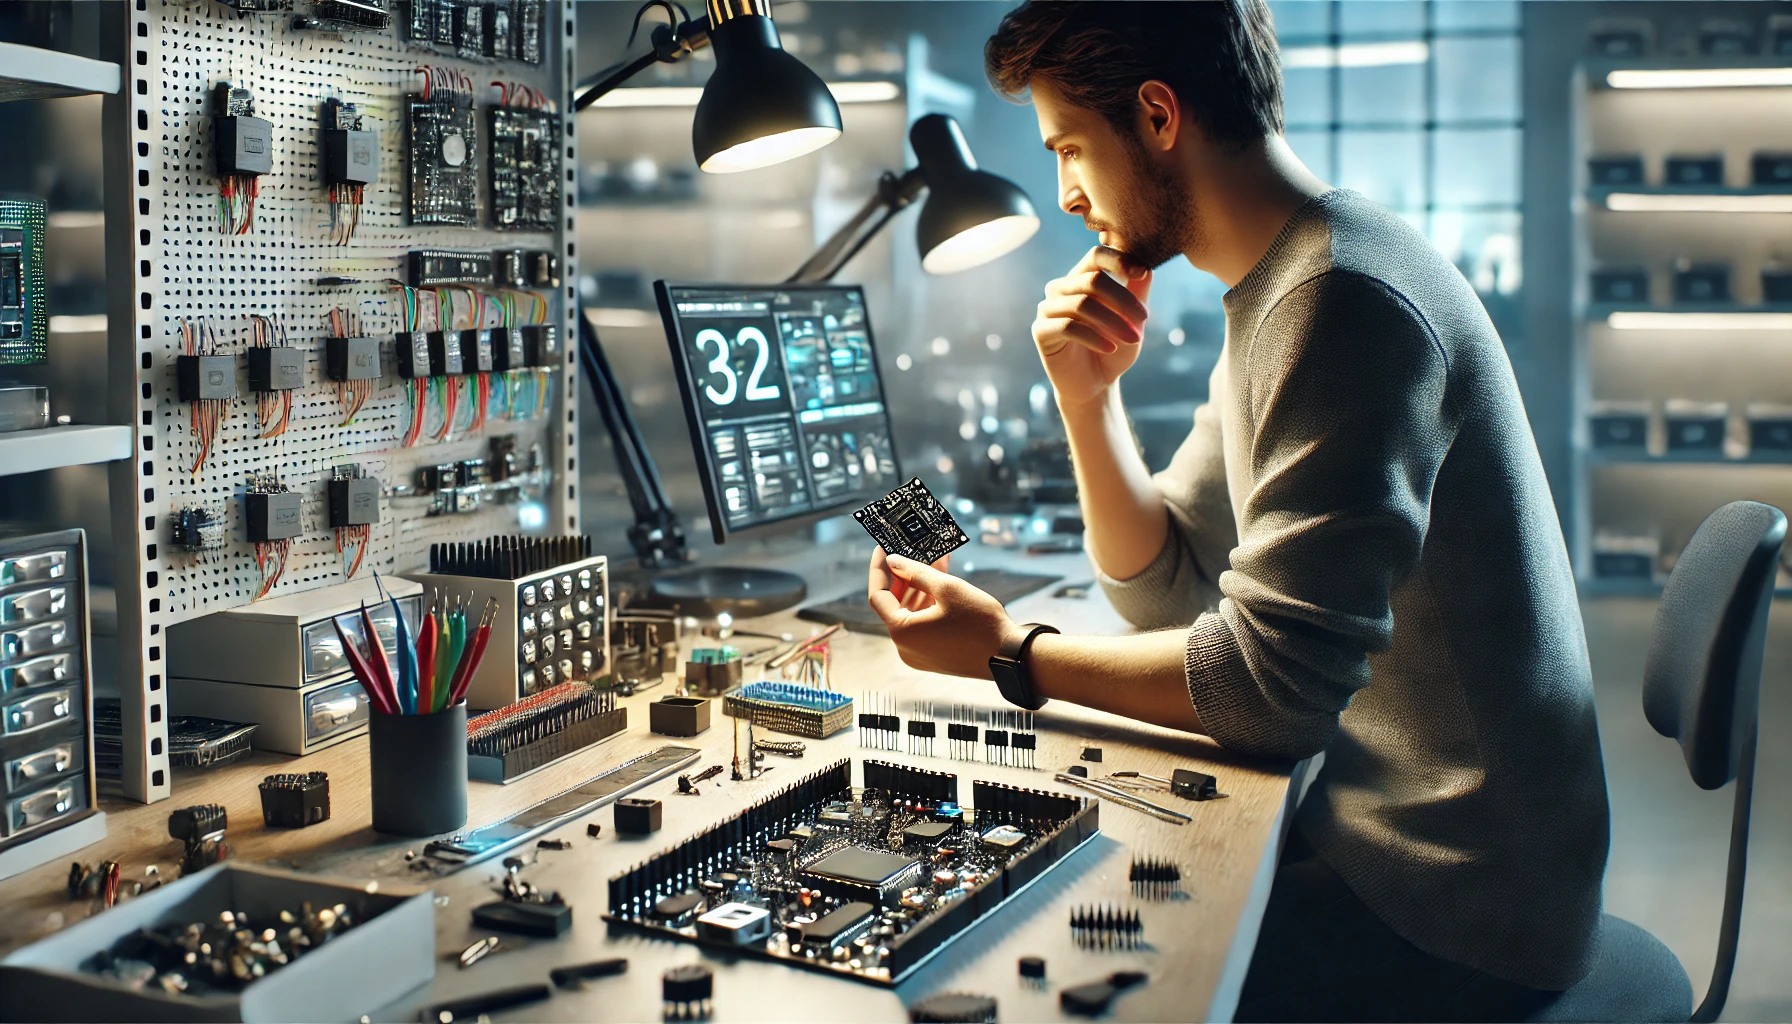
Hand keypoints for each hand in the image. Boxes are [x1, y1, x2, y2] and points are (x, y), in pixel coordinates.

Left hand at [867, 550, 1022, 678]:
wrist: (1010, 656)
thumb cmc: (980, 623)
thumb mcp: (947, 588)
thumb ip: (916, 572)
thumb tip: (893, 561)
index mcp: (902, 633)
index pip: (878, 595)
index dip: (879, 568)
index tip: (884, 547)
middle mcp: (905, 648)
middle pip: (894, 604)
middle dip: (903, 575)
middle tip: (910, 549)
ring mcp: (919, 654)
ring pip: (910, 614)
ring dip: (919, 587)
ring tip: (933, 559)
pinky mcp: (934, 655)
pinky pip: (923, 625)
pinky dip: (928, 604)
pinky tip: (941, 581)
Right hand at [1032, 245, 1152, 408]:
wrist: (1094, 384)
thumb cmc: (1114, 348)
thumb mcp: (1132, 322)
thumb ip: (1138, 295)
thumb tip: (1148, 268)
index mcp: (1081, 278)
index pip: (1096, 256)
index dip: (1118, 260)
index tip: (1141, 273)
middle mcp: (1061, 288)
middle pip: (1093, 280)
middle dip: (1123, 300)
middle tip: (1144, 320)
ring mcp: (1048, 308)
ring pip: (1082, 303)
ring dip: (1113, 321)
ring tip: (1132, 339)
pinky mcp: (1041, 331)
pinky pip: (1068, 327)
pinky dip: (1094, 337)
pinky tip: (1110, 348)